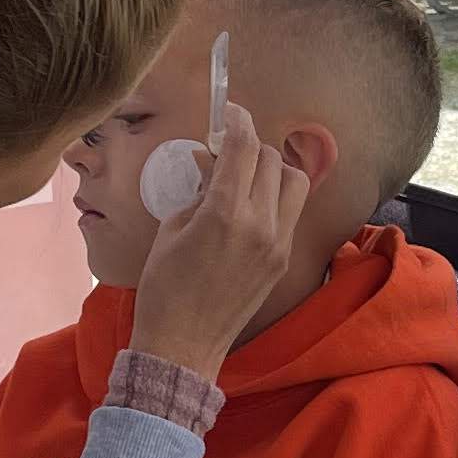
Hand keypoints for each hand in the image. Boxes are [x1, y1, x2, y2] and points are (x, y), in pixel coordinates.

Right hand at [130, 101, 307, 379]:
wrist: (183, 345)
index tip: (227, 111)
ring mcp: (278, 243)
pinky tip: (251, 203)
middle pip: (271, 159)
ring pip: (293, 182)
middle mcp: (260, 224)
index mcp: (225, 213)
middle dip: (250, 145)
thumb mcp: (171, 229)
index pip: (243, 147)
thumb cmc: (163, 288)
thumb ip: (196, 189)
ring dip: (272, 168)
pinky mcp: (283, 260)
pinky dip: (276, 196)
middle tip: (226, 149)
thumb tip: (209, 160)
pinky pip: (291, 211)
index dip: (236, 120)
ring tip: (245, 175)